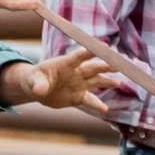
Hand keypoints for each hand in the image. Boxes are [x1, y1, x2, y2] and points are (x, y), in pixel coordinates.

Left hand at [1, 49, 118, 114]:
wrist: (36, 89)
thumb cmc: (34, 79)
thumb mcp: (34, 80)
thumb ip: (39, 84)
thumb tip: (41, 90)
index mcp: (65, 64)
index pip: (80, 56)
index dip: (91, 51)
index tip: (104, 46)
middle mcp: (76, 73)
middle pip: (94, 68)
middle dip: (107, 65)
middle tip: (121, 62)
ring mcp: (79, 84)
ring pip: (97, 81)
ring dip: (108, 81)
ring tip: (119, 83)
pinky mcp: (79, 96)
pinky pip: (91, 100)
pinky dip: (98, 105)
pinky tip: (105, 109)